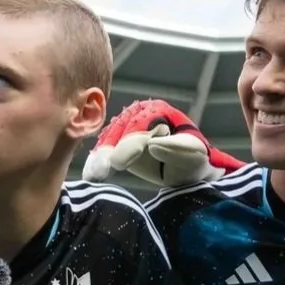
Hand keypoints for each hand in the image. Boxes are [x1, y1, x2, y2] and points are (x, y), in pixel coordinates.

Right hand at [83, 100, 243, 188]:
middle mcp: (136, 115)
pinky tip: (92, 174)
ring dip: (99, 157)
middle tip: (104, 169)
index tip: (121, 163)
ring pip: (106, 139)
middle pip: (117, 130)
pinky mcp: (117, 145)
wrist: (185, 172)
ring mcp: (124, 130)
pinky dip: (96, 162)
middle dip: (109, 148)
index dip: (129, 142)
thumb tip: (152, 145)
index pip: (137, 123)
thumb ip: (174, 148)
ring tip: (95, 174)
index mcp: (155, 109)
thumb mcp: (190, 153)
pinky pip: (102, 151)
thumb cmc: (192, 160)